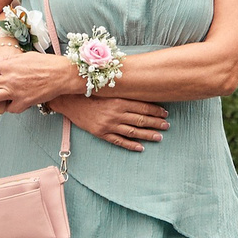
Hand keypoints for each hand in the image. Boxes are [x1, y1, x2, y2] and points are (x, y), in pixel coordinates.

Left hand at [0, 47, 78, 113]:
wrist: (63, 74)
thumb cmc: (47, 63)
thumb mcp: (25, 56)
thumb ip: (7, 59)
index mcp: (9, 65)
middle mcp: (9, 78)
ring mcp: (15, 91)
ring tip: (0, 98)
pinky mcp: (24, 102)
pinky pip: (9, 109)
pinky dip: (10, 107)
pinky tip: (16, 102)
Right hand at [52, 93, 168, 151]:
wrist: (70, 101)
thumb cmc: (90, 93)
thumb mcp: (108, 90)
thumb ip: (123, 92)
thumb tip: (141, 91)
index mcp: (118, 100)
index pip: (142, 106)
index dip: (155, 111)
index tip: (165, 113)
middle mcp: (116, 113)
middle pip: (140, 120)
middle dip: (156, 123)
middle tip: (167, 126)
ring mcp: (109, 125)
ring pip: (133, 132)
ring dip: (147, 135)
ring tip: (159, 137)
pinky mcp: (101, 133)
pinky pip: (119, 141)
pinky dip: (131, 145)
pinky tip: (140, 147)